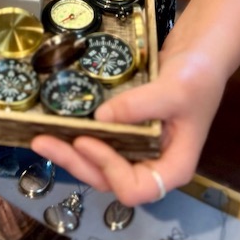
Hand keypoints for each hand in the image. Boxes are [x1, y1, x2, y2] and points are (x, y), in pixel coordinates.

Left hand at [31, 47, 226, 205]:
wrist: (199, 52)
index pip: (138, 187)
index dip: (110, 170)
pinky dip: (78, 136)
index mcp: (173, 166)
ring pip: (100, 163)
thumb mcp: (175, 90)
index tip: (88, 139)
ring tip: (40, 137)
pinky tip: (56, 124)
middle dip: (76, 162)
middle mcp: (153, 163)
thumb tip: (100, 118)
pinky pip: (101, 140)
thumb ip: (140, 106)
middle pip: (110, 179)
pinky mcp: (127, 129)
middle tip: (43, 141)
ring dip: (71, 152)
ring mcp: (139, 148)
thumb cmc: (198, 75)